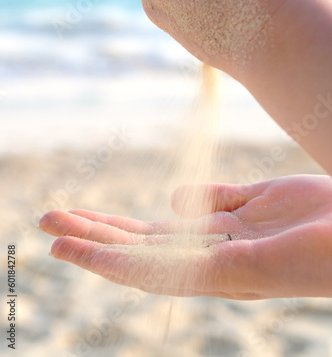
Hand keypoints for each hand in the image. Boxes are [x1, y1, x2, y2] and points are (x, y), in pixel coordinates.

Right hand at [39, 175, 331, 298]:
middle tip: (47, 220)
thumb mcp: (260, 199)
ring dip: (94, 249)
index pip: (154, 236)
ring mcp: (217, 269)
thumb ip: (218, 199)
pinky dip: (124, 262)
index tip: (80, 216)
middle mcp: (210, 259)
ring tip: (53, 236)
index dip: (114, 229)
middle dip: (93, 235)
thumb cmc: (320, 214)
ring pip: (142, 262)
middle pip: (140, 248)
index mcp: (217, 241)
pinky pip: (167, 269)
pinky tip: (92, 252)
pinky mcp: (229, 272)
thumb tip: (172, 199)